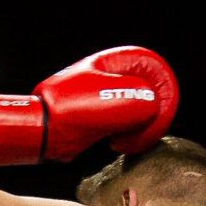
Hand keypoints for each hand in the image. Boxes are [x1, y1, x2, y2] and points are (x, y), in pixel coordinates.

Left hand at [0, 46, 179, 165]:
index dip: (163, 91)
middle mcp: (114, 76)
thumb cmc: (66, 111)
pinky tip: (115, 144)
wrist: (42, 132)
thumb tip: (152, 108)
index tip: (158, 113)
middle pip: (152, 92)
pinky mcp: (105, 116)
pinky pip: (130, 125)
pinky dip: (130, 137)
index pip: (154, 67)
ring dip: (141, 130)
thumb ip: (140, 100)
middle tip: (143, 134)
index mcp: (114, 62)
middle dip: (152, 117)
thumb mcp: (110, 102)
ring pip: (143, 112)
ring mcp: (110, 97)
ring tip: (122, 142)